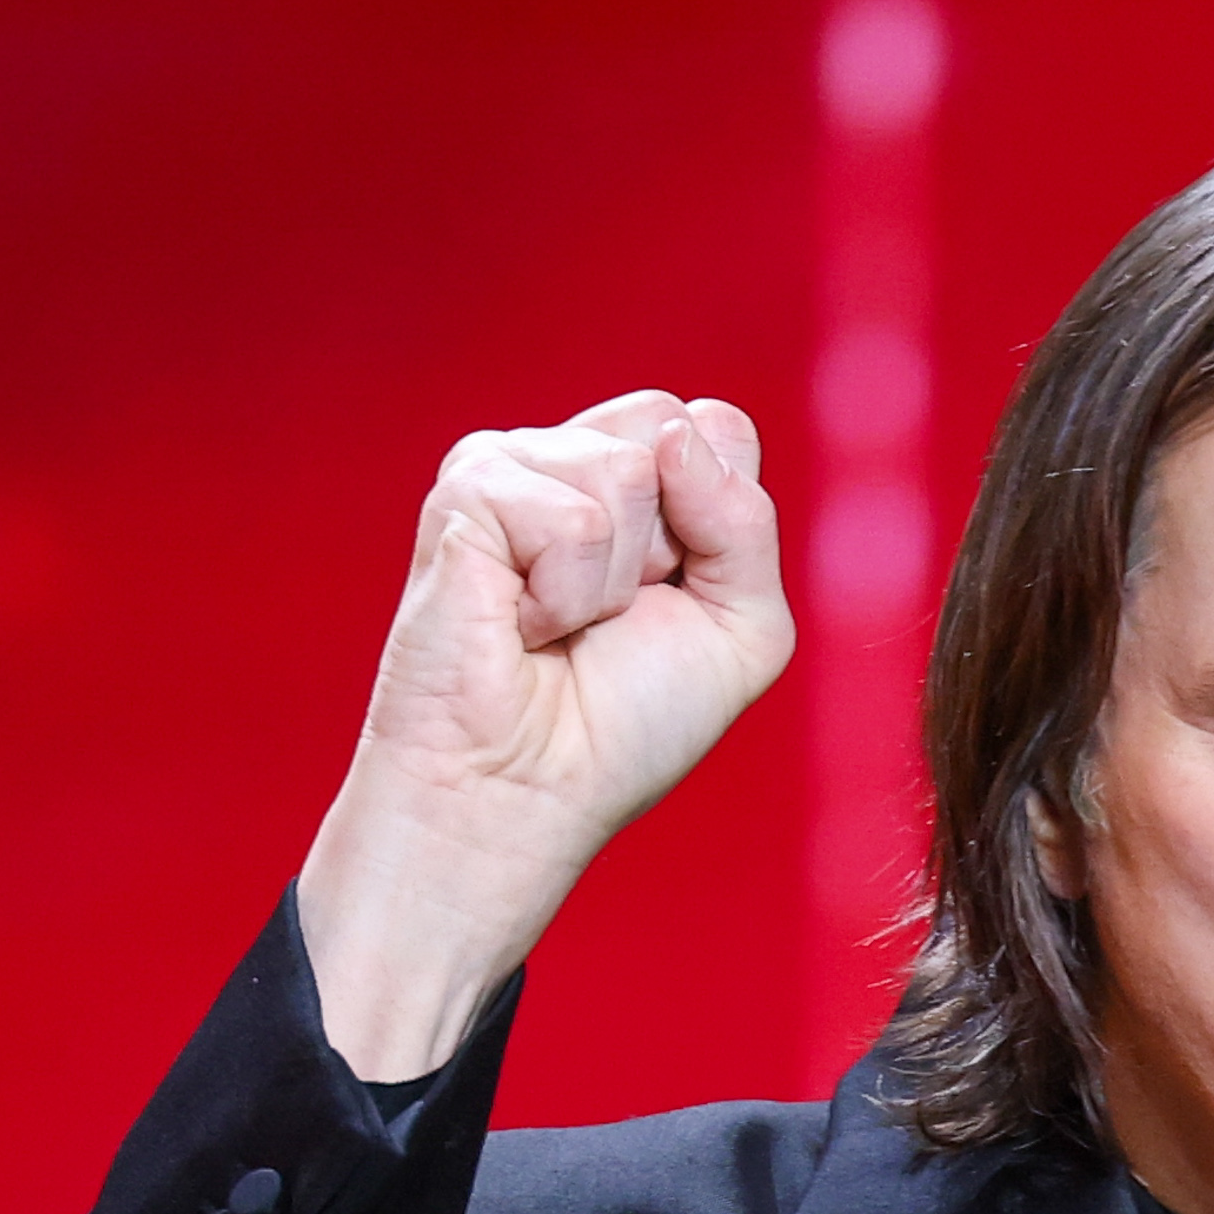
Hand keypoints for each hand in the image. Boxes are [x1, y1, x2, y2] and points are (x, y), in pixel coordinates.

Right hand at [298, 390, 791, 1080]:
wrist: (528, 790)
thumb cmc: (623, 725)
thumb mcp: (742, 629)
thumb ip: (747, 523)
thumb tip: (677, 434)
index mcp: (641, 480)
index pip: (717, 429)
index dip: (718, 518)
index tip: (671, 596)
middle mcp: (573, 458)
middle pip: (670, 424)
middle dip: (670, 541)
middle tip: (612, 613)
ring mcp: (513, 465)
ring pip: (626, 468)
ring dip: (613, 580)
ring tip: (560, 626)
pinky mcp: (467, 493)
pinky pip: (571, 517)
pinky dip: (563, 592)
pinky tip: (520, 623)